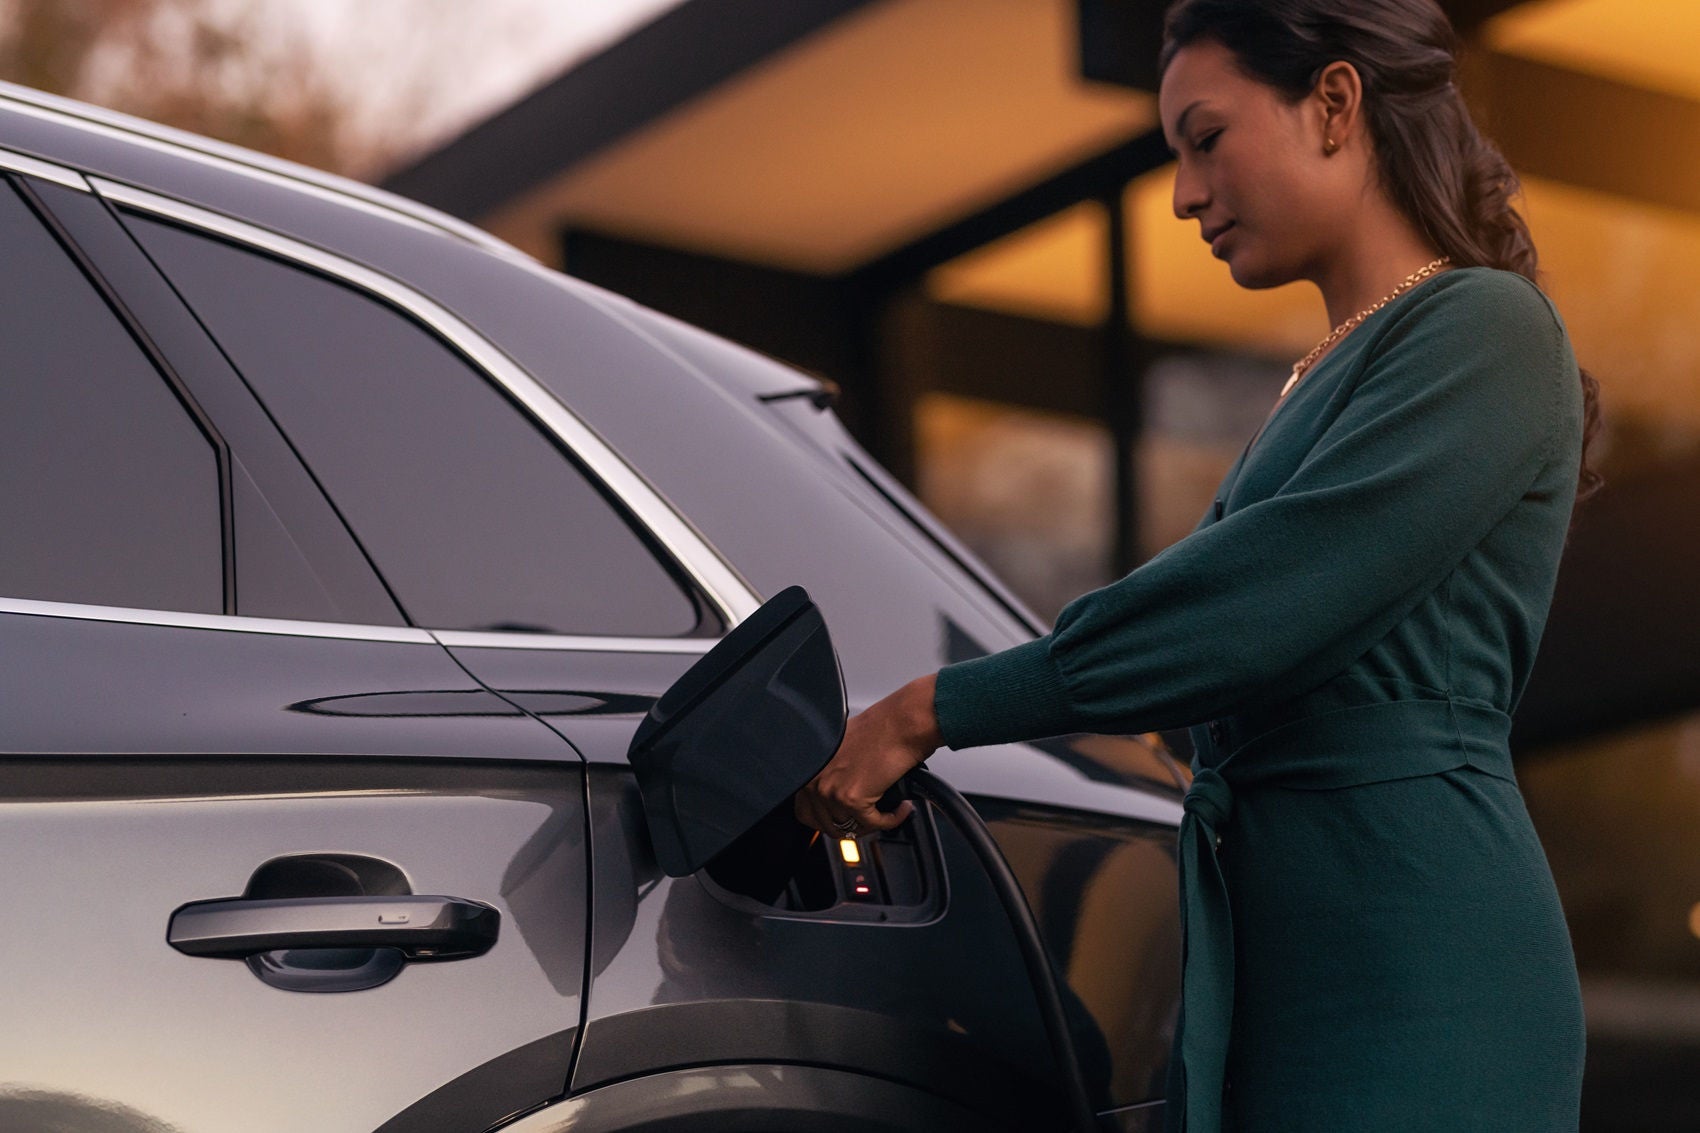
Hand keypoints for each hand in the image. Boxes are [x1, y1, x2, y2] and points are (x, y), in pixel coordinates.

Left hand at [793, 674, 942, 836]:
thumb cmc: (879, 728)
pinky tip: (900, 808)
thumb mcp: (843, 749)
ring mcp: (830, 790)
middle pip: (824, 825)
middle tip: (869, 821)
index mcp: (810, 767)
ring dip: (872, 825)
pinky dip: (890, 820)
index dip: (827, 819)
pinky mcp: (852, 799)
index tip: (844, 818)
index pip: (805, 810)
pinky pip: (872, 824)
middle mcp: (814, 779)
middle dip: (850, 826)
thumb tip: (840, 793)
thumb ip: (834, 772)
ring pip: (848, 828)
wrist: (900, 723)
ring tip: (887, 812)